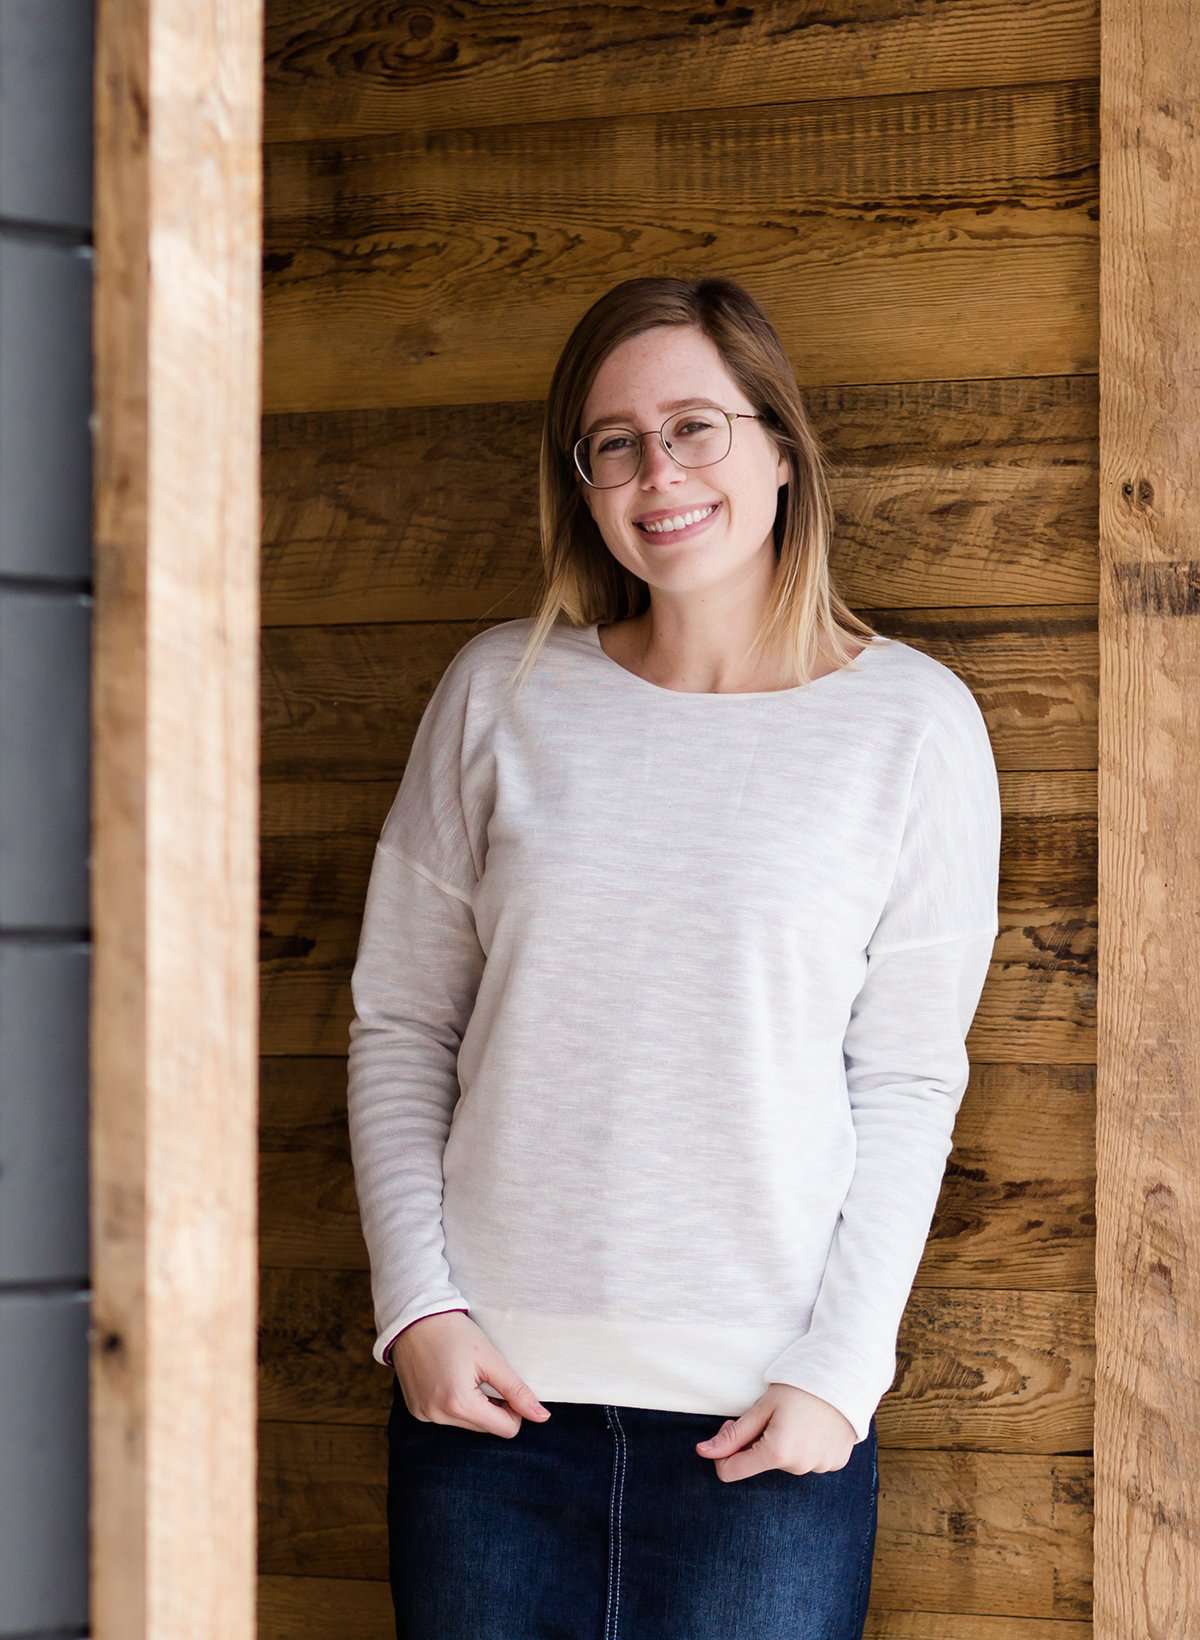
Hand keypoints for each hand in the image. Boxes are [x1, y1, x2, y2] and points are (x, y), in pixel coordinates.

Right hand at [391, 1311, 552, 1437]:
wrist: (413, 1316)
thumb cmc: (453, 1332)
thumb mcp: (490, 1358)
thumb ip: (517, 1390)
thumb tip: (543, 1417)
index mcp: (460, 1404)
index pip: (506, 1429)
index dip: (514, 1407)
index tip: (505, 1382)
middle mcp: (439, 1417)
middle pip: (486, 1428)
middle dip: (492, 1406)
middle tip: (484, 1374)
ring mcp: (424, 1416)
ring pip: (467, 1424)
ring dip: (473, 1405)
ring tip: (464, 1373)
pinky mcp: (416, 1411)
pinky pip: (447, 1417)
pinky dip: (454, 1403)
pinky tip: (448, 1377)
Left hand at [695, 1383, 856, 1480]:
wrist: (845, 1375)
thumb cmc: (799, 1386)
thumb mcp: (762, 1407)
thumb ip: (734, 1435)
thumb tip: (703, 1452)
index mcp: (776, 1453)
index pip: (731, 1472)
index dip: (725, 1452)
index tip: (733, 1429)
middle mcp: (798, 1467)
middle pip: (762, 1462)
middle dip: (760, 1442)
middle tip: (774, 1414)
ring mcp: (820, 1467)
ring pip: (787, 1461)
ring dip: (785, 1444)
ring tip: (799, 1417)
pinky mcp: (835, 1463)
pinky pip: (810, 1460)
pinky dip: (807, 1446)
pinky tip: (816, 1425)